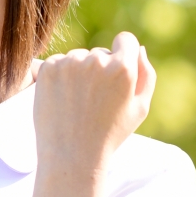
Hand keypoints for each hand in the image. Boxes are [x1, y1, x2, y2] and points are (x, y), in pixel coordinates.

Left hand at [32, 31, 156, 170]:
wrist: (72, 156)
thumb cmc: (109, 135)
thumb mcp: (139, 109)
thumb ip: (146, 75)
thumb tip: (140, 49)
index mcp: (123, 68)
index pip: (126, 40)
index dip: (123, 55)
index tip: (115, 74)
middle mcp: (96, 60)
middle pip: (100, 53)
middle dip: (100, 71)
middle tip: (95, 102)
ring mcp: (70, 63)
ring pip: (78, 59)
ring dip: (78, 74)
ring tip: (78, 105)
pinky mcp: (49, 69)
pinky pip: (58, 63)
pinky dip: (60, 78)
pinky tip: (63, 100)